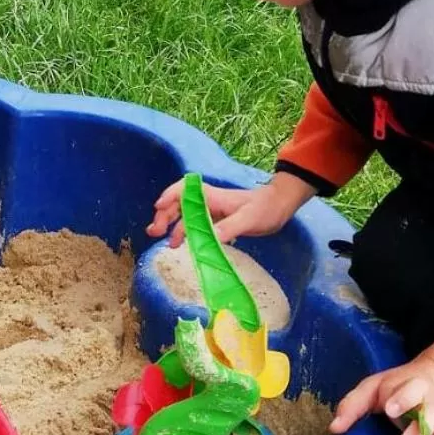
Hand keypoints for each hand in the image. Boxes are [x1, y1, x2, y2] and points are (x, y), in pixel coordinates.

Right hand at [148, 170, 309, 247]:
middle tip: (154, 232)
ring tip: (165, 242)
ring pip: (185, 215)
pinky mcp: (217, 220)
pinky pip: (195, 224)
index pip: (183, 190)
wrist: (279, 207)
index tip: (158, 208)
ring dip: (173, 226)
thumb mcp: (248, 219)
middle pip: (179, 204)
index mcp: (212, 196)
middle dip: (165, 216)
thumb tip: (209, 238)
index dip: (168, 197)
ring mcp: (212, 210)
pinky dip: (186, 232)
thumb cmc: (265, 209)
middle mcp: (208, 200)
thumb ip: (229, 227)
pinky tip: (183, 244)